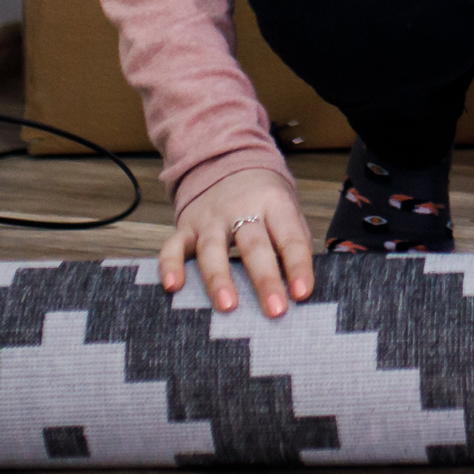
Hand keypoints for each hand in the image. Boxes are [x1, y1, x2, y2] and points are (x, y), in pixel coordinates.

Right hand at [158, 168, 316, 316]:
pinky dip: (170, 266)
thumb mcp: (288, 210)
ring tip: (228, 307)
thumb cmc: (264, 201)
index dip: (298, 265)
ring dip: (220, 279)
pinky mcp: (185, 227)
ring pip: (213, 249)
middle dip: (265, 279)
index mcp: (274, 204)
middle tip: (275, 310)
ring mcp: (210, 219)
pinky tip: (173, 287)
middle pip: (254, 245)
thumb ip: (296, 243)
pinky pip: (173, 246)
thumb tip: (303, 287)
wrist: (226, 163)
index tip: (302, 294)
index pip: (290, 237)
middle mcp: (241, 210)